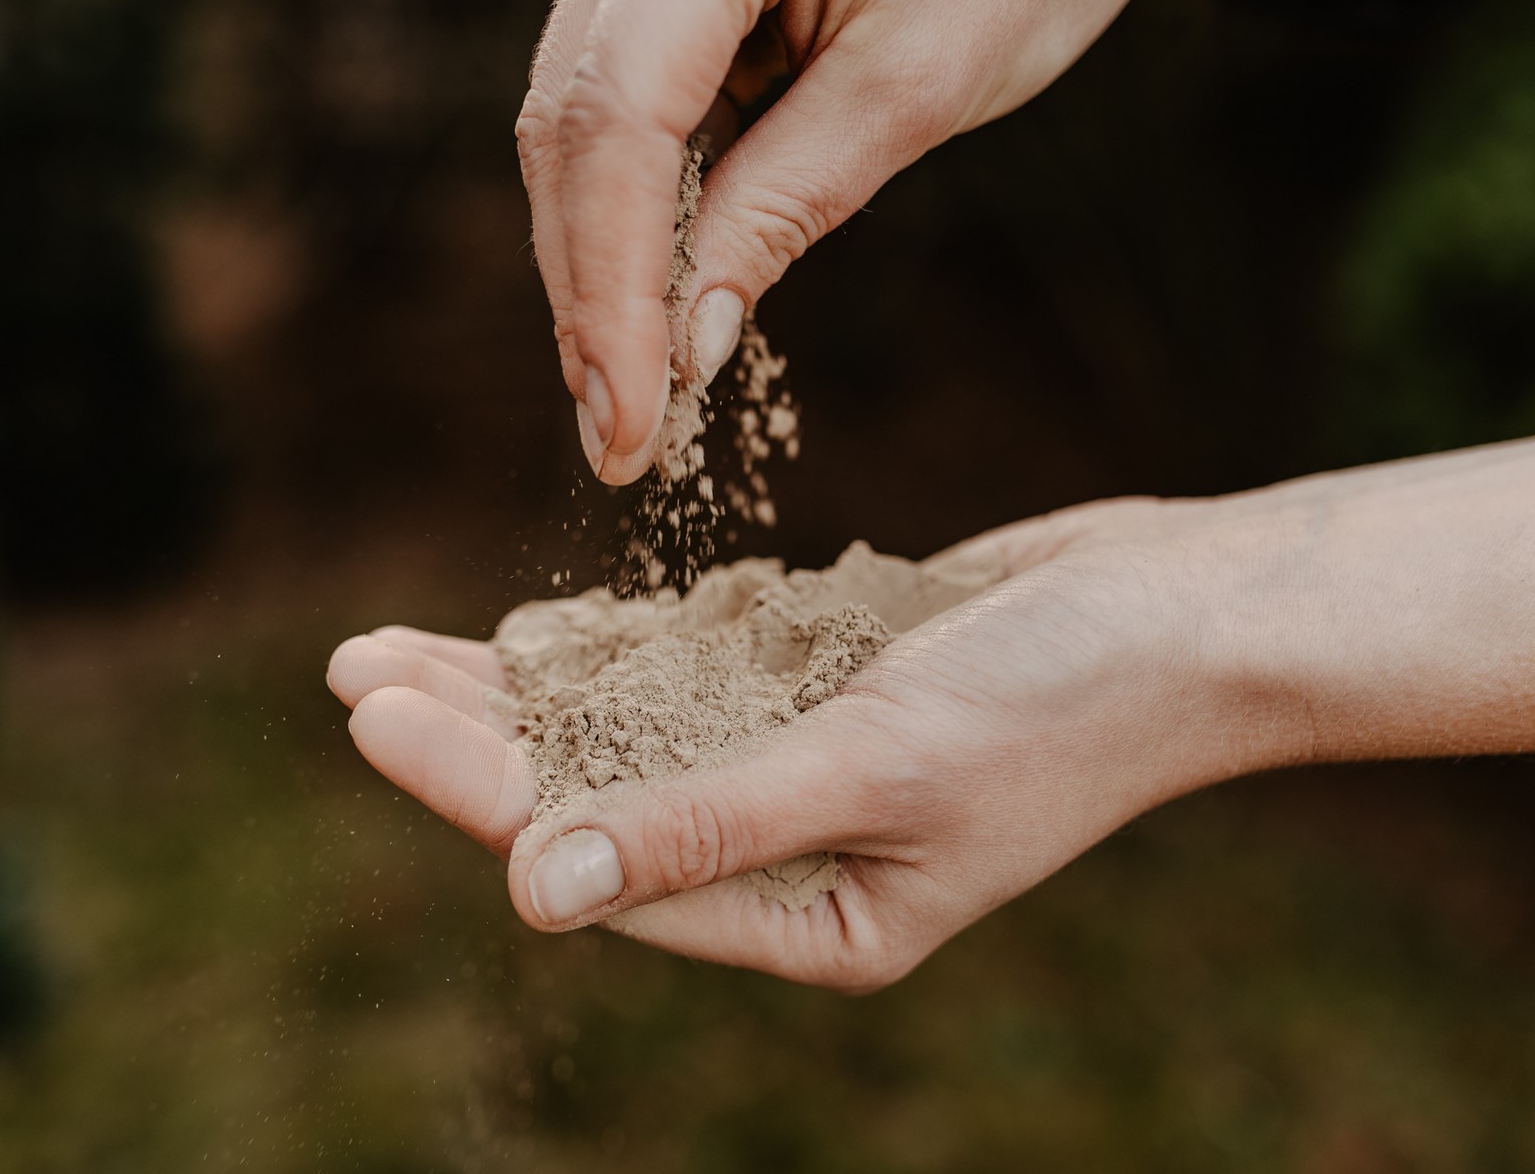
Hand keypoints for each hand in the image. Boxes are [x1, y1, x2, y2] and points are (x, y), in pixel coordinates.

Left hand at [326, 495, 1280, 991]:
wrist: (1185, 615)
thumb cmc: (1058, 706)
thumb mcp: (873, 769)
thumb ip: (704, 826)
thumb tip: (530, 895)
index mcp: (810, 920)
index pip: (602, 859)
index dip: (478, 788)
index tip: (371, 714)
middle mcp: (794, 854)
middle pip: (593, 798)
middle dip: (473, 738)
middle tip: (349, 674)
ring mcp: (805, 765)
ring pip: (625, 732)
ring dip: (518, 691)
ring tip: (392, 649)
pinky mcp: (819, 686)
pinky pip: (689, 676)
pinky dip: (610, 653)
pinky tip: (527, 632)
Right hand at [518, 0, 1149, 482]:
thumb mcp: (915, 85)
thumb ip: (788, 201)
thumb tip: (688, 346)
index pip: (614, 121)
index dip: (610, 286)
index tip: (628, 419)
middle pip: (570, 127)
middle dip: (589, 294)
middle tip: (619, 439)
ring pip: (582, 130)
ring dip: (603, 269)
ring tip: (632, 397)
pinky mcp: (676, 2)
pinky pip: (629, 118)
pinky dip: (642, 220)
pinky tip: (657, 311)